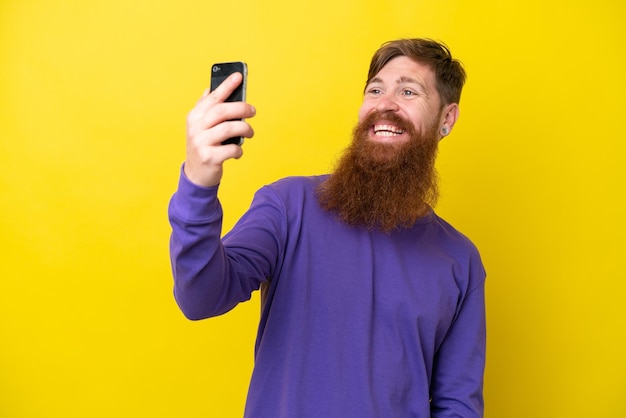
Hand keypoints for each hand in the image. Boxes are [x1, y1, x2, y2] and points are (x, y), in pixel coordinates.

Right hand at [184, 72, 255, 186]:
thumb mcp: (201, 127)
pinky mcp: (209, 157)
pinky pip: (232, 148)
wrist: (196, 175)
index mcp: (194, 117)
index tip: (238, 75)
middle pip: (222, 111)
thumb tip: (211, 88)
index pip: (212, 97)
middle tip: (253, 111)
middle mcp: (195, 128)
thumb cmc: (204, 147)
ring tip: (250, 133)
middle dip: (241, 108)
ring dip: (245, 129)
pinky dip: (239, 149)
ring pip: (229, 128)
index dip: (226, 86)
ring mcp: (201, 143)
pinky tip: (238, 151)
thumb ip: (206, 109)